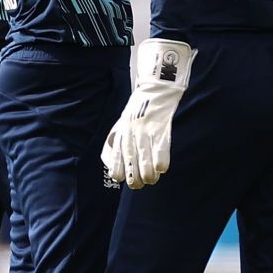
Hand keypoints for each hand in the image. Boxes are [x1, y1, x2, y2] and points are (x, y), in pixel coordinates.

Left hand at [102, 38, 193, 188]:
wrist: (155, 88)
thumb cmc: (138, 109)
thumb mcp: (121, 123)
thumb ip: (116, 142)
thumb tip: (110, 163)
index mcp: (122, 132)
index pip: (117, 157)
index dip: (119, 170)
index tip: (122, 178)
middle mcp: (132, 133)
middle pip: (131, 162)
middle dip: (135, 177)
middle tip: (139, 184)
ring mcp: (147, 130)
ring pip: (146, 159)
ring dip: (148, 173)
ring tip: (151, 179)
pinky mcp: (162, 127)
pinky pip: (162, 148)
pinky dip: (161, 161)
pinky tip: (162, 169)